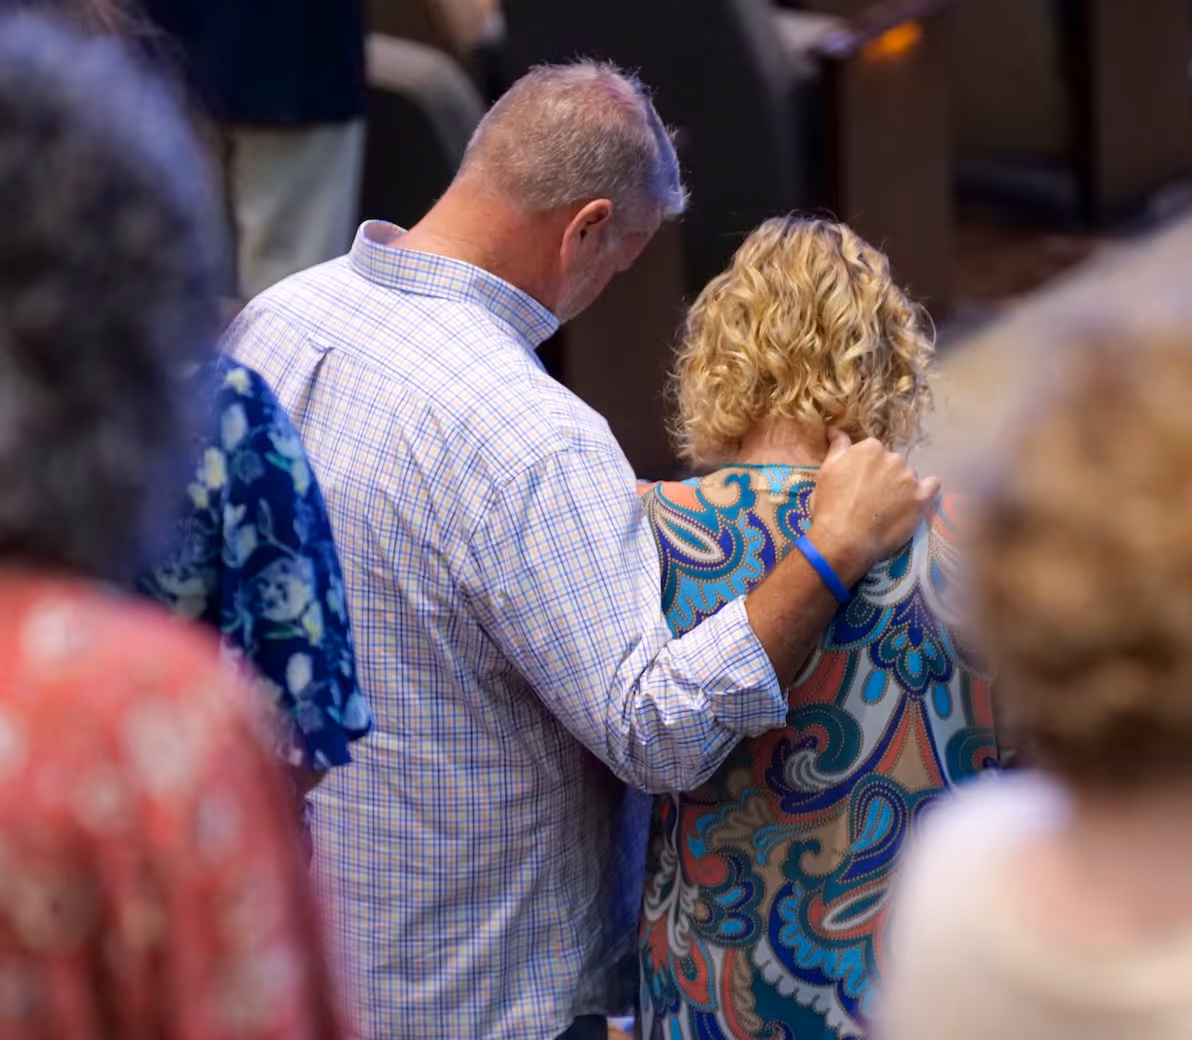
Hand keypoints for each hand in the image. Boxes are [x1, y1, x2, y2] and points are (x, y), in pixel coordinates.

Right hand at [810, 429, 939, 584]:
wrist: (844, 540)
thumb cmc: (830, 505)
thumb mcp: (826, 471)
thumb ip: (838, 447)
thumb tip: (835, 429)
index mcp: (870, 447)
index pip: (873, 451)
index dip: (866, 468)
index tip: (859, 483)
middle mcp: (893, 457)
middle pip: (892, 462)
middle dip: (884, 476)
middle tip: (871, 497)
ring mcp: (910, 478)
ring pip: (909, 475)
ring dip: (901, 486)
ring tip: (887, 507)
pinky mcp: (922, 498)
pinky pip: (932, 486)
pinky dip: (925, 491)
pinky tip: (914, 501)